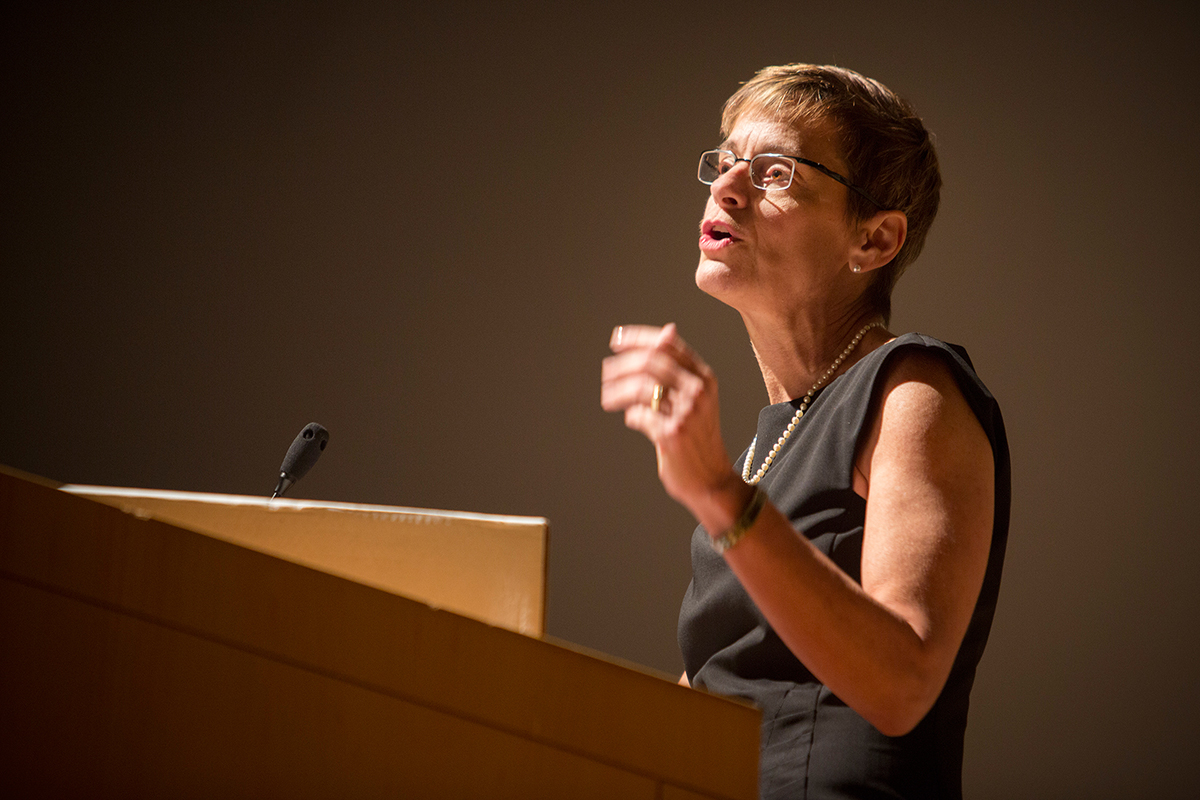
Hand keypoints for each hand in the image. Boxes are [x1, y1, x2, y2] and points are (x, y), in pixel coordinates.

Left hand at [600, 323, 739, 510]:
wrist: (712, 478)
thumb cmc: (698, 435)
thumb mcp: (697, 396)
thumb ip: (681, 367)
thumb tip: (668, 328)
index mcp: (705, 377)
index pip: (668, 345)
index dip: (638, 338)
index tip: (616, 338)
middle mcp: (698, 391)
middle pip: (651, 362)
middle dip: (623, 364)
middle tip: (606, 371)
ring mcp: (686, 412)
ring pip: (641, 387)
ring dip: (618, 390)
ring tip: (607, 397)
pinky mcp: (672, 434)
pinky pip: (639, 416)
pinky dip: (631, 416)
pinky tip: (631, 419)